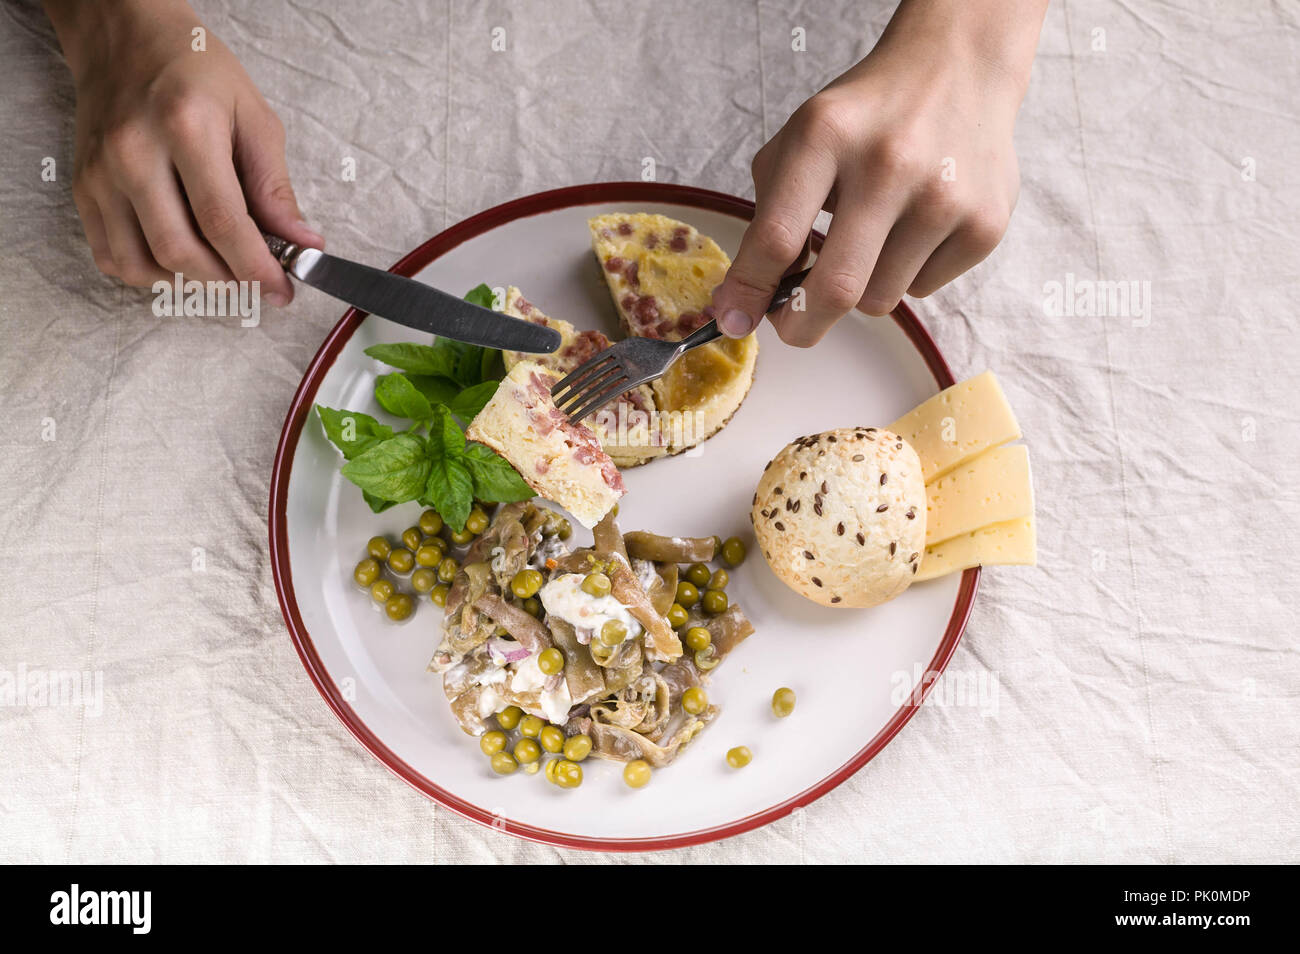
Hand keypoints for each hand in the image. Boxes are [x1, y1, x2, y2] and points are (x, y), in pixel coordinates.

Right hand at [45, 0, 321, 303]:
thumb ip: (276, 187)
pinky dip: (150, 275)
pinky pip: (112, 257)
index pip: (223, 222)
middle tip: (257, 284)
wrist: (126, 40)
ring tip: (223, 271)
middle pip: (181, 250)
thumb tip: (302, 243)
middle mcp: (133, 152)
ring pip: (144, 264)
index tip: (282, 291)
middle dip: (228, 281)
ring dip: (191, 284)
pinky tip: (180, 262)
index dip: (256, 268)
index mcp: (185, 127)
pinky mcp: (82, 188)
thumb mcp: (254, 118)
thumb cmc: (196, 72)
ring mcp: (101, 173)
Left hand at [712, 0, 1046, 344]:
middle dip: (801, 326)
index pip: (777, 238)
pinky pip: (922, 290)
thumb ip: (769, 216)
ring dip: (860, 289)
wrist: (958, 68)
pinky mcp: (984, 224)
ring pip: (878, 300)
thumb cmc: (865, 118)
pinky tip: (915, 227)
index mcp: (827, 135)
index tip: (733, 318)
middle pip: (835, 288)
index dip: (748, 291)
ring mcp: (944, 196)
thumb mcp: (801, 142)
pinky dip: (906, 274)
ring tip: (870, 240)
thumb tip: (747, 303)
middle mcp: (889, 163)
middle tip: (791, 328)